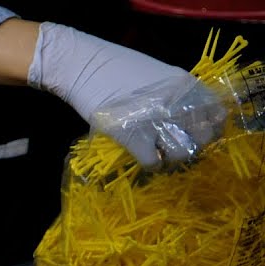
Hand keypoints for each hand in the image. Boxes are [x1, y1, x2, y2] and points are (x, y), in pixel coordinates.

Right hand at [29, 23, 225, 169]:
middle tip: (177, 146)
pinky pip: (153, 161)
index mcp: (186, 86)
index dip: (210, 128)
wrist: (83, 66)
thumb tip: (184, 117)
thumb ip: (176, 94)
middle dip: (192, 147)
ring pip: (181, 154)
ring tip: (159, 153)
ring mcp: (156, 122)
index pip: (217, 114)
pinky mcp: (133, 137)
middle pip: (202, 139)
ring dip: (171, 158)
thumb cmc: (116, 67)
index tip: (197, 132)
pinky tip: (143, 156)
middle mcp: (177, 104)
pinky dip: (151, 164)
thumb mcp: (158, 74)